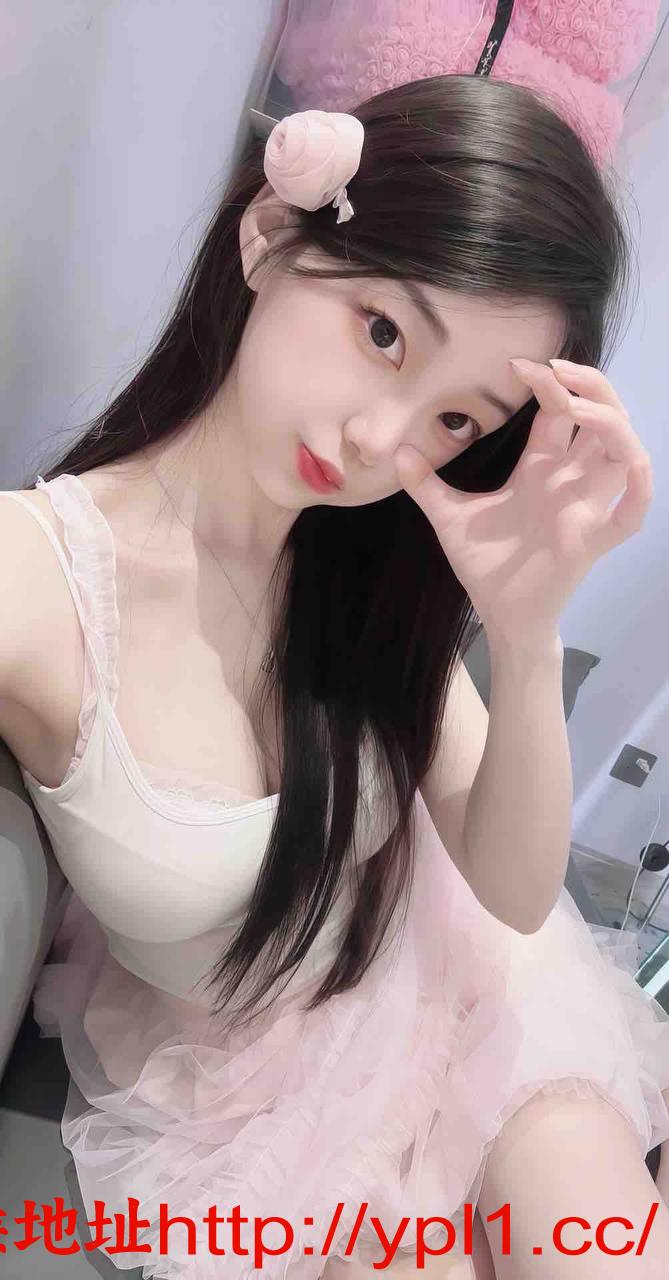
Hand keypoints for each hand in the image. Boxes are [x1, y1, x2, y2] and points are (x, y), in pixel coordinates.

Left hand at [394, 358, 652, 638]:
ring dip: (612, 423)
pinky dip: (640, 486)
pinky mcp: (592, 540)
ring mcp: (585, 508)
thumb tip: (397, 452)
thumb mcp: (449, 516)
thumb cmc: (484, 565)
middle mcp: (569, 480)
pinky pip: (631, 512)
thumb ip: (426, 484)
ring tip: (577, 405)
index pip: (558, 411)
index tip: (517, 366)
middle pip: (600, 418)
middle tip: (556, 368)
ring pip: (623, 453)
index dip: (548, 383)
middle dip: (589, 385)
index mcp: (541, 468)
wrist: (497, 614)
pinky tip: (630, 464)